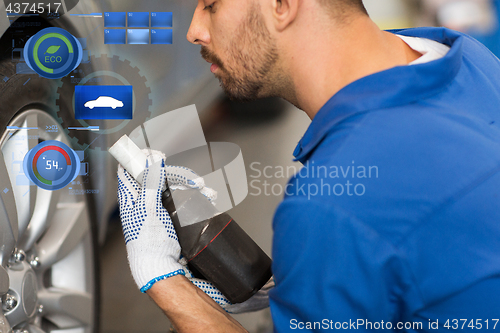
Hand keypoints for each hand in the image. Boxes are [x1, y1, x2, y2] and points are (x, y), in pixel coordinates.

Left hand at [117, 149, 271, 308]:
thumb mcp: (148, 208)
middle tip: (193, 180)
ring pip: (176, 186)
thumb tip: (151, 159)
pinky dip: (197, 197)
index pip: (131, 170)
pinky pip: (186, 200)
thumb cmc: (149, 243)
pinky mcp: (174, 217)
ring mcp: (160, 209)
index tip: (158, 153)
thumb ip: (149, 181)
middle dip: (178, 175)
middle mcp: (145, 201)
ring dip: (192, 185)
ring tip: (206, 192)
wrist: (164, 268)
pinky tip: (208, 198)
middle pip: (160, 176)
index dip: (143, 158)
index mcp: (132, 197)